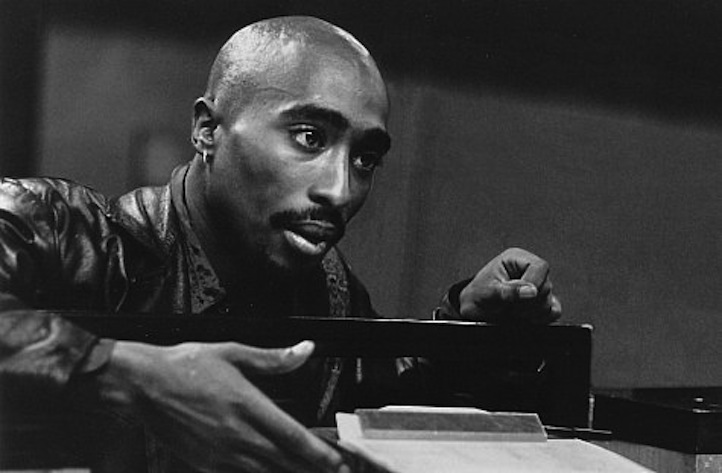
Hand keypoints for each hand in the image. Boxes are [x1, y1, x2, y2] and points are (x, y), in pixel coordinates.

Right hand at [95, 340, 347, 472]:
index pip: (293, 436)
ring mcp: (221, 455)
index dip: (319, 453)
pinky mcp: (205, 465)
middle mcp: (237, 434)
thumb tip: (305, 350)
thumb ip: (273, 358)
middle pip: (285, 461)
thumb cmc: (185, 366)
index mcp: (248, 405)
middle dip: (312, 469)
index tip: (338, 461)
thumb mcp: (233, 353)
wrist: (142, 384)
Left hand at [458, 247, 561, 323]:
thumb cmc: (477, 296)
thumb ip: (508, 291)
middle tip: (509, 306)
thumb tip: (530, 291)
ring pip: (549, 301)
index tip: (521, 297)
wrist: (474, 311)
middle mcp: (529, 271)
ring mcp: (537, 287)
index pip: (539, 267)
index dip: (533, 283)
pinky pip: (554, 311)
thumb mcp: (488, 291)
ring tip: (512, 311)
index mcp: (516, 259)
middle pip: (546, 286)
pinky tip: (524, 317)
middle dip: (527, 302)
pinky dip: (541, 318)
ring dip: (531, 312)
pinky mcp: (541, 302)